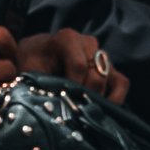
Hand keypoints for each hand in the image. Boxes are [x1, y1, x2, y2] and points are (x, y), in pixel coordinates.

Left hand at [15, 29, 129, 102]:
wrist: (36, 55)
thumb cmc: (31, 63)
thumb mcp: (28, 70)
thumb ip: (39, 82)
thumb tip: (51, 105)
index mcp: (66, 39)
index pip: (79, 66)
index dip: (74, 87)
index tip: (64, 100)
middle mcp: (88, 43)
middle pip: (96, 74)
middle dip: (85, 95)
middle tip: (72, 109)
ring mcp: (101, 55)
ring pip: (109, 78)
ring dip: (98, 98)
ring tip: (83, 110)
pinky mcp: (110, 68)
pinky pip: (121, 83)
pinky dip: (115, 98)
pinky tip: (100, 110)